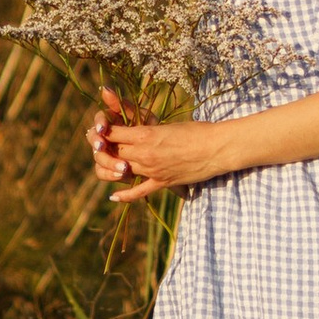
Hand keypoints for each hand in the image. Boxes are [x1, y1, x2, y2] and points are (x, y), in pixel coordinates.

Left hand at [85, 87, 217, 197]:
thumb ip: (146, 124)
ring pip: (122, 170)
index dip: (103, 131)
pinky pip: (138, 192)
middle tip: (104, 145)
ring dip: (114, 167)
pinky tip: (114, 197)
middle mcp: (144, 153)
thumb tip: (129, 120)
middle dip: (107, 148)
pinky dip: (124, 196)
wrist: (216, 148)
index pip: (112, 133)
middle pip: (113, 152)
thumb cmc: (195, 130)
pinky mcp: (162, 182)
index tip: (102, 129)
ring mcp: (152, 170)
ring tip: (109, 163)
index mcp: (145, 134)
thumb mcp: (167, 124)